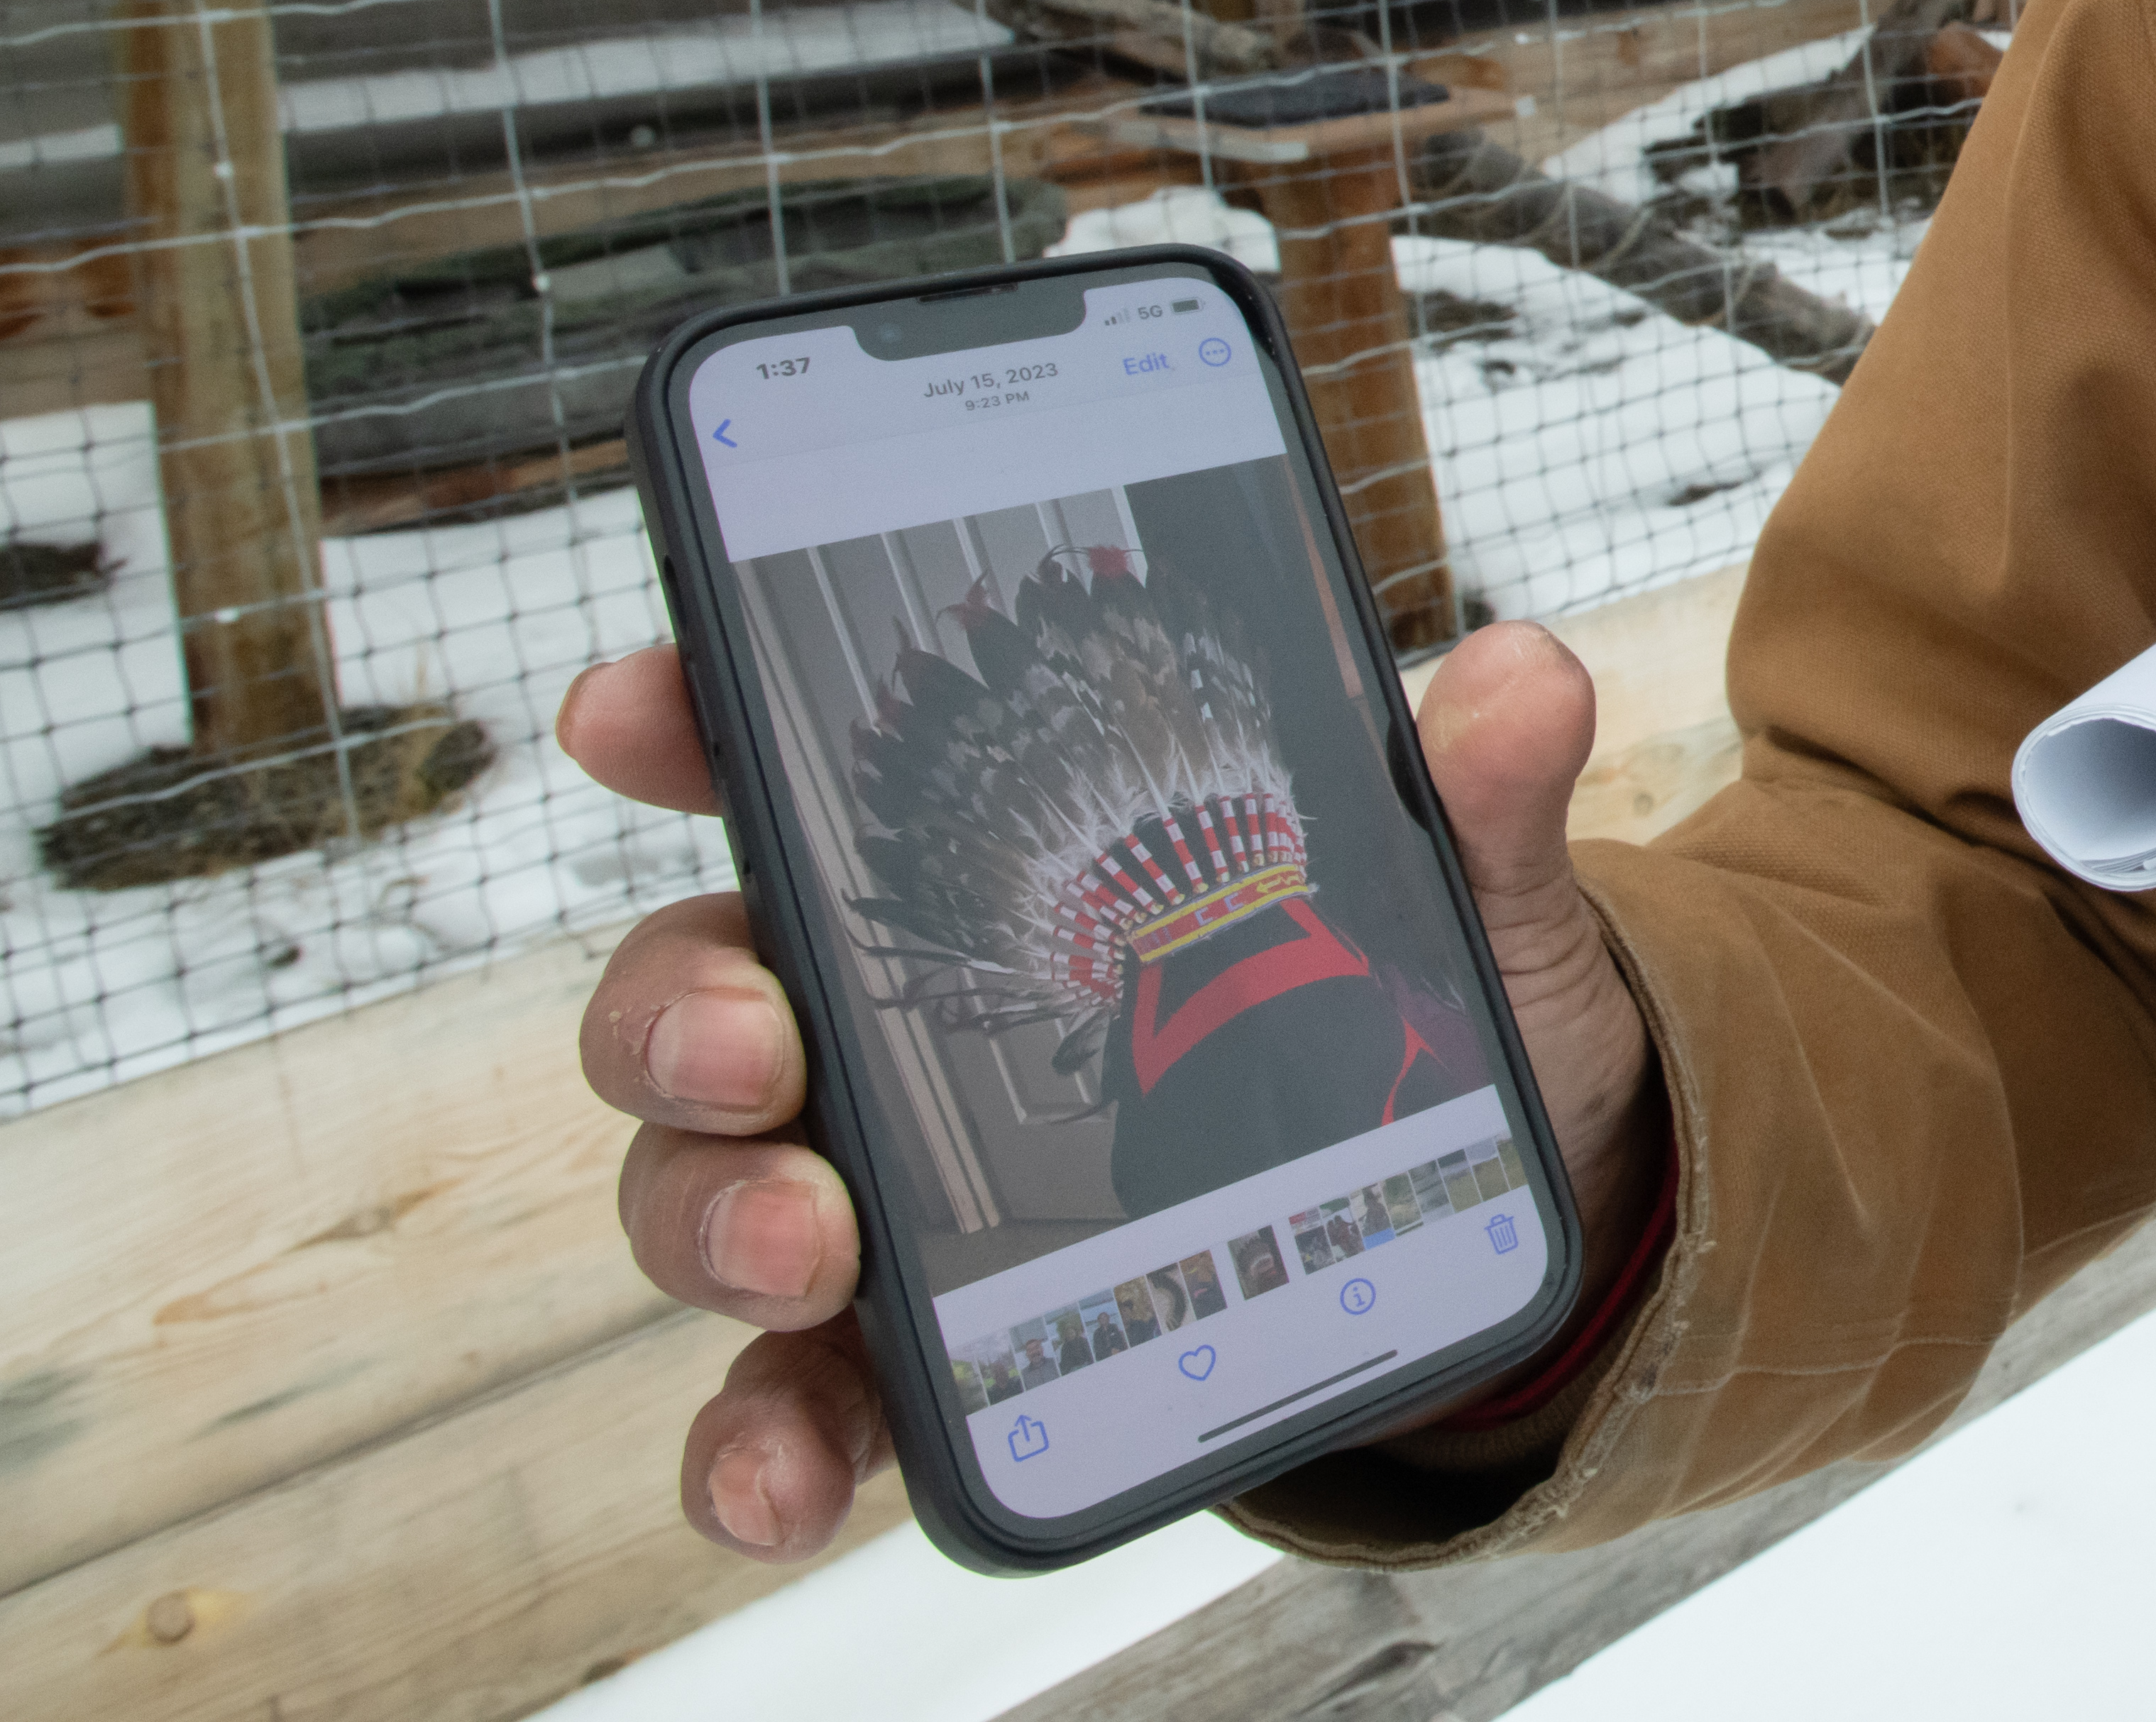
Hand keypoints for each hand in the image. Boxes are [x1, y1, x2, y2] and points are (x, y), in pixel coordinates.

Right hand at [558, 621, 1662, 1557]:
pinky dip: (758, 1444)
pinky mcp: (923, 1350)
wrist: (1466, 1222)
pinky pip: (792, 1399)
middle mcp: (893, 1023)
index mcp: (991, 870)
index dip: (691, 721)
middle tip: (757, 1046)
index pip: (800, 769)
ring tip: (809, 1247)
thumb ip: (1474, 799)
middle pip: (706, 987)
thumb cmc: (1419, 1024)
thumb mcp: (1470, 908)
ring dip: (718, 1216)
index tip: (639, 711)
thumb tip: (1516, 679)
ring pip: (713, 1188)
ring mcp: (889, 1190)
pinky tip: (788, 1475)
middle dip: (684, 1012)